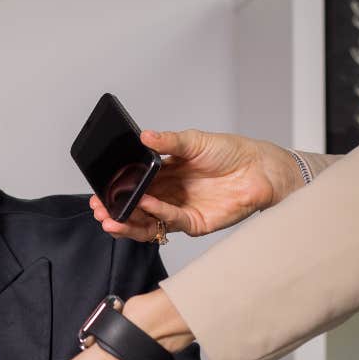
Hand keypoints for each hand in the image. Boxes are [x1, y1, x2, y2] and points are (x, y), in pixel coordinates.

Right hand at [91, 129, 302, 241]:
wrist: (260, 168)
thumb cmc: (231, 152)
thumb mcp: (194, 140)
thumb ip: (168, 142)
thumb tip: (145, 136)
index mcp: (163, 174)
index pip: (132, 186)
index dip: (114, 190)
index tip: (98, 192)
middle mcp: (168, 195)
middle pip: (135, 208)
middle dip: (115, 210)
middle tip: (100, 209)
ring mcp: (180, 211)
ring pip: (147, 222)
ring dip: (128, 222)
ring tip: (112, 218)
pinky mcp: (195, 223)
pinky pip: (170, 222)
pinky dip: (157, 215)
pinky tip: (147, 206)